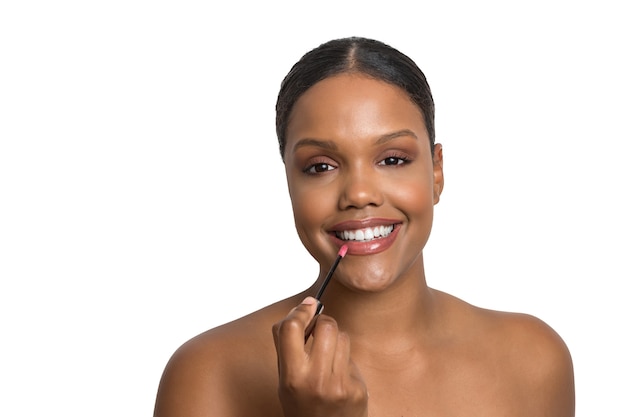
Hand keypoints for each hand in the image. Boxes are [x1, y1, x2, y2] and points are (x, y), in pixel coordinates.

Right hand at [272, 297, 367, 416]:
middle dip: (322, 321)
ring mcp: (339, 386)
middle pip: (326, 325)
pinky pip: (352, 356)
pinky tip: (338, 374)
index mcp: (292, 376)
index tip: (306, 308)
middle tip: (318, 330)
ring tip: (328, 356)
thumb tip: (306, 305)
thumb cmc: (302, 403)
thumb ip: (287, 344)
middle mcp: (316, 381)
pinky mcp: (357, 389)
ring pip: (342, 336)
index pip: (291, 328)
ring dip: (335, 338)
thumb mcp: (285, 377)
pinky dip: (344, 358)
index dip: (299, 311)